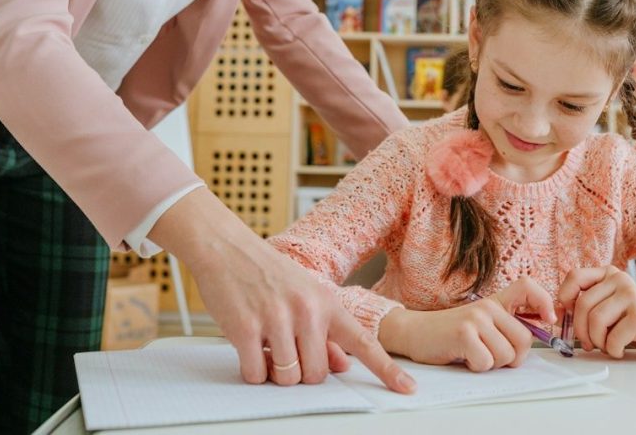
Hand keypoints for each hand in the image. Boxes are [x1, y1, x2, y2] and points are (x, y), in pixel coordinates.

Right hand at [151, 188, 414, 392]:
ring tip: (266, 344)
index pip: (363, 341)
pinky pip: (256, 374)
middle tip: (285, 347)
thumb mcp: (304, 294)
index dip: (386, 369)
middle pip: (316, 375)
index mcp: (326, 301)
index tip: (408, 388)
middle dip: (300, 371)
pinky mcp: (246, 328)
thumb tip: (343, 365)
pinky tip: (248, 345)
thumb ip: (326, 332)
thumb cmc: (267, 273)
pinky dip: (252, 370)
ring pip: (288, 378)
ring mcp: (276, 318)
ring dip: (275, 372)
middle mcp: (307, 309)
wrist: (227, 247)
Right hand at [379, 276, 555, 370]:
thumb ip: (507, 325)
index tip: (548, 319)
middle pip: (525, 339)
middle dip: (513, 357)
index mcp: (495, 302)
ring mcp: (475, 318)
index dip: (545, 301)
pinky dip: (477, 367)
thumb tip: (543, 332)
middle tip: (491, 354)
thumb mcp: (482, 323)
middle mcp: (487, 306)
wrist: (415, 332)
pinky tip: (463, 356)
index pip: (527, 286)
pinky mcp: (464, 333)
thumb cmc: (452, 334)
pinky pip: (487, 362)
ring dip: (493, 364)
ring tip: (474, 353)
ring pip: (507, 355)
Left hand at [558, 266, 635, 359]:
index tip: (563, 315)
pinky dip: (612, 349)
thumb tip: (556, 311)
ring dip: (597, 341)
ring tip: (606, 346)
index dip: (564, 297)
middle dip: (580, 329)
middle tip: (586, 343)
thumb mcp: (609, 304)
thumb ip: (587, 302)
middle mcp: (619, 280)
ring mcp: (631, 296)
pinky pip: (612, 337)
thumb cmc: (634, 322)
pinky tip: (620, 349)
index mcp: (608, 274)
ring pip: (595, 320)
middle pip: (583, 304)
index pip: (575, 277)